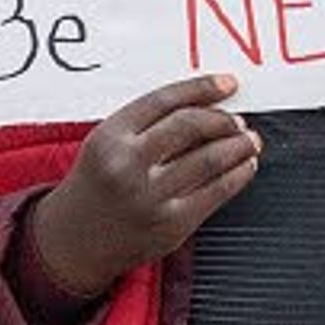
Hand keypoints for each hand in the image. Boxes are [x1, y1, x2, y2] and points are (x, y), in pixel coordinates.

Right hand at [23, 75, 258, 296]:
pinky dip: (237, 176)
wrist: (74, 240)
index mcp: (110, 136)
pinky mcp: (171, 225)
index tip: (226, 84)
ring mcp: (150, 197)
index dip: (201, 88)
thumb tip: (204, 108)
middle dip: (223, 120)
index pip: (164, 100)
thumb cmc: (96, 186)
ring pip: (209, 160)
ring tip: (250, 140)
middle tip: (239, 120)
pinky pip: (215, 193)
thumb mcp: (106, 145)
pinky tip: (245, 167)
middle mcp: (128, 164)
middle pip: (190, 126)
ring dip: (238, 146)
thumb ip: (146, 126)